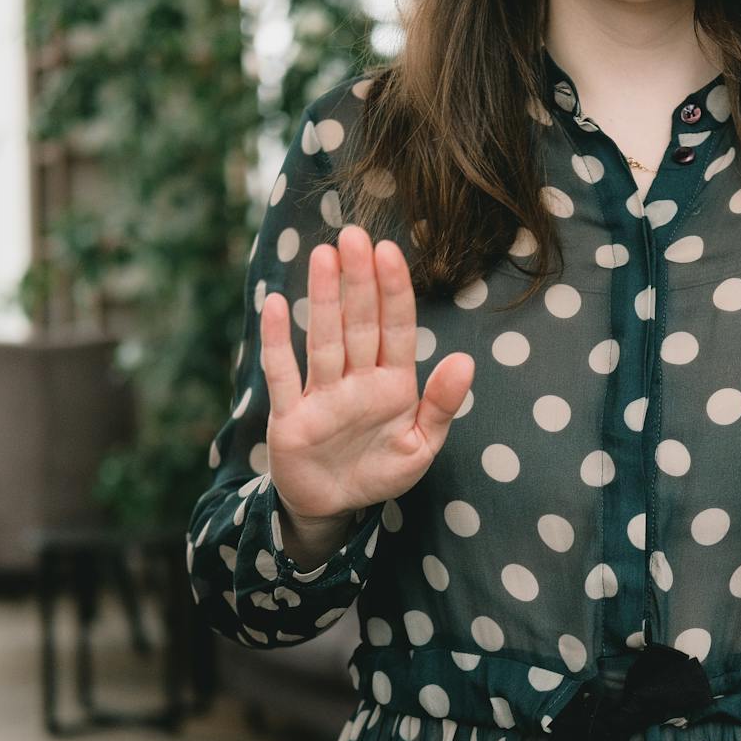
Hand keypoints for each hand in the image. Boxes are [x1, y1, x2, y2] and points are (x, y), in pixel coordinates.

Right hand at [259, 223, 474, 523]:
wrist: (333, 506)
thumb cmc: (379, 470)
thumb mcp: (421, 446)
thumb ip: (442, 406)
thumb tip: (466, 361)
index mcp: (393, 385)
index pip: (397, 330)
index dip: (394, 292)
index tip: (391, 252)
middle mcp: (357, 381)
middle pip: (359, 324)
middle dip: (359, 281)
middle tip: (354, 235)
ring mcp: (322, 395)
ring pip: (324, 339)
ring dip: (324, 299)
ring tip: (323, 255)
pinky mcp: (290, 417)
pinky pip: (283, 375)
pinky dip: (277, 343)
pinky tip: (275, 305)